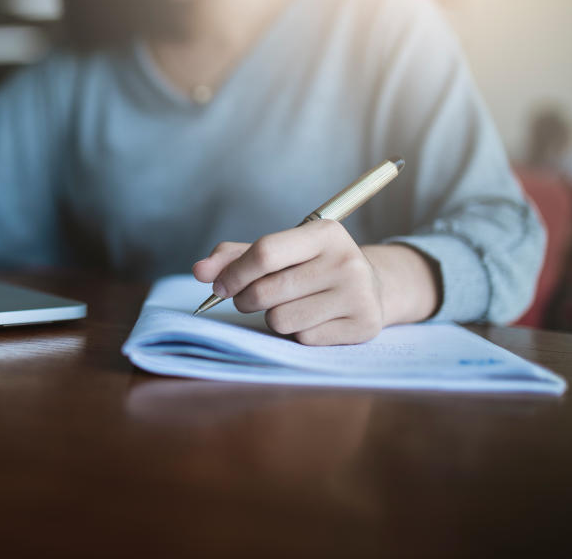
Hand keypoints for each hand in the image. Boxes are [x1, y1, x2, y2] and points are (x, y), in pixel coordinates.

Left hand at [192, 220, 438, 345]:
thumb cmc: (311, 267)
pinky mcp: (363, 325)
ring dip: (273, 318)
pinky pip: (303, 338)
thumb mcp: (279, 252)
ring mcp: (358, 294)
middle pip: (267, 291)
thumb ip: (235, 257)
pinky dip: (297, 333)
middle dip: (246, 299)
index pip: (265, 252)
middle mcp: (346, 260)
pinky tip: (313, 319)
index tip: (218, 286)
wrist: (370, 287)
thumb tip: (200, 271)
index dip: (233, 273)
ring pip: (281, 319)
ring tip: (290, 306)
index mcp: (324, 233)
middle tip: (249, 299)